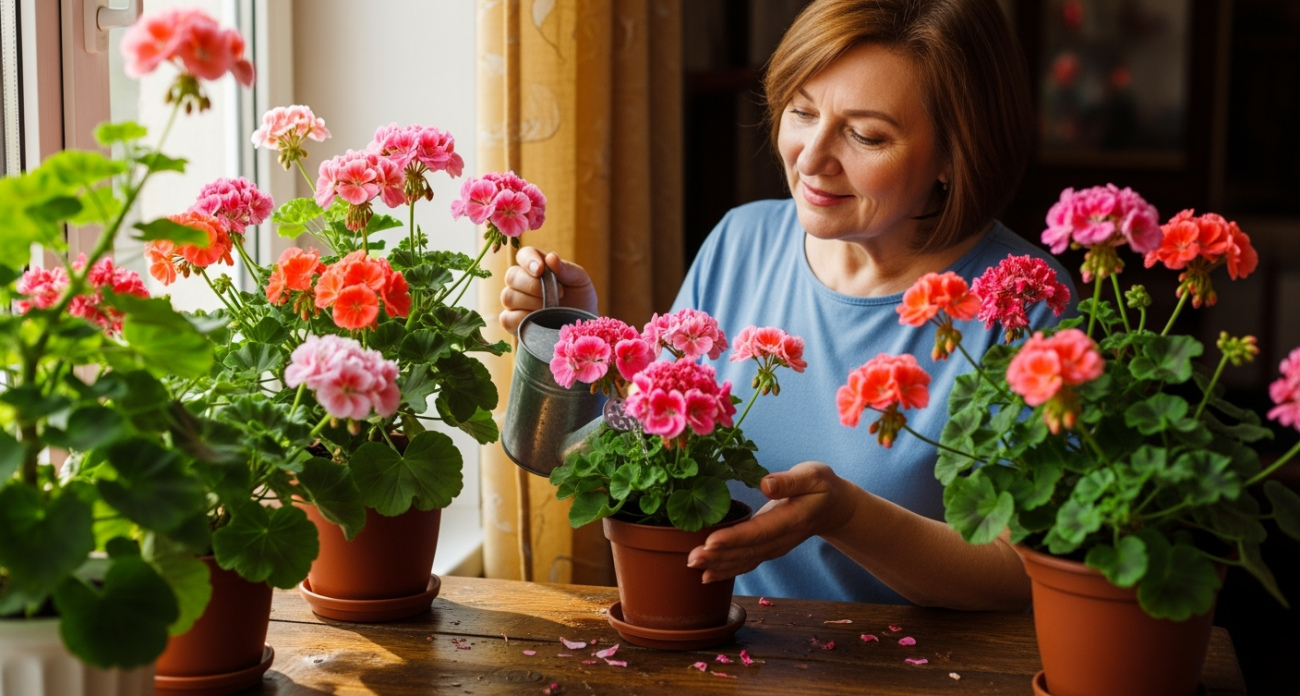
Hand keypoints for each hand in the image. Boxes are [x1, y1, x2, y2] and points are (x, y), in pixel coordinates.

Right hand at [499, 247, 598, 335]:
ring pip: (508, 297)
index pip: (523, 255)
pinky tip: (539, 320)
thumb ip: (566, 268)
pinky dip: (523, 319)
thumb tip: (551, 258)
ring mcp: (514, 303)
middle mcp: (520, 283)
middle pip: (512, 276)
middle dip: (533, 285)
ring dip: (531, 302)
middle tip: (557, 294)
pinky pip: (507, 318)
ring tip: (552, 309)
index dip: (528, 260)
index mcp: (536, 266)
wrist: (582, 326)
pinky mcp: (512, 323)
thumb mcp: (580, 281)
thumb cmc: (580, 300)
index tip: (541, 270)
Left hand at [687, 462, 858, 583]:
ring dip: (718, 565)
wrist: (833, 509)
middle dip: (718, 557)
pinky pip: (745, 563)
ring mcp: (774, 548)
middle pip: (747, 551)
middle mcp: (780, 540)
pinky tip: (707, 575)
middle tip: (691, 558)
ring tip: (693, 565)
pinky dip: (726, 570)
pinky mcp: (767, 549)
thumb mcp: (812, 476)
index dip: (734, 538)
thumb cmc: (821, 487)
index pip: (759, 532)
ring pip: (743, 561)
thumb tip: (766, 484)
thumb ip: (790, 481)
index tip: (711, 542)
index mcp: (791, 520)